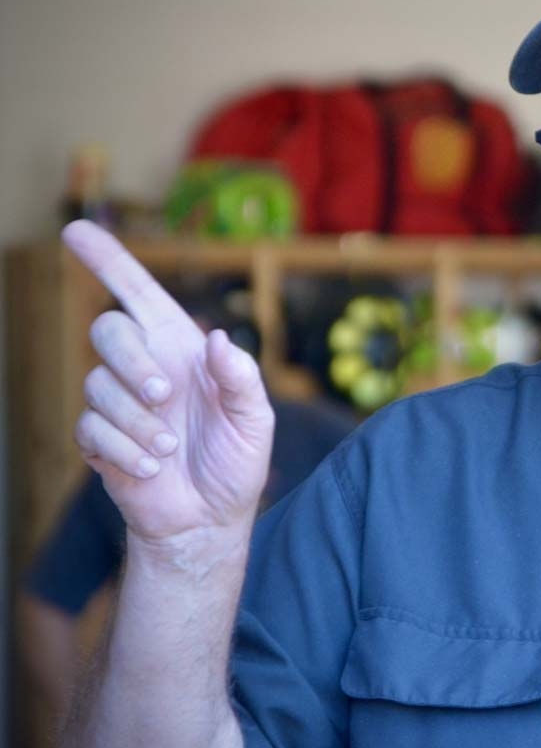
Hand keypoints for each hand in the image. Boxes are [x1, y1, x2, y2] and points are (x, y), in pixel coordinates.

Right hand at [63, 220, 274, 544]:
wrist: (210, 517)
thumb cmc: (236, 461)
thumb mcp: (256, 419)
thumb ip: (242, 378)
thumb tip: (216, 339)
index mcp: (182, 349)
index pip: (139, 294)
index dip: (109, 260)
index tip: (76, 230)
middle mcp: (146, 367)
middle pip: (108, 330)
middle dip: (132, 360)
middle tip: (164, 395)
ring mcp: (119, 403)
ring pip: (98, 385)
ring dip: (138, 421)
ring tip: (170, 449)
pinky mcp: (98, 439)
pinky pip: (91, 428)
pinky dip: (125, 451)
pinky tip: (152, 468)